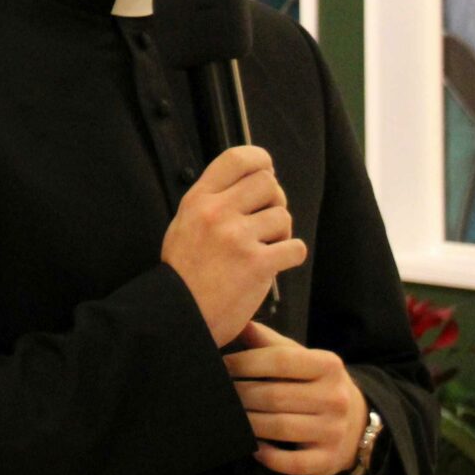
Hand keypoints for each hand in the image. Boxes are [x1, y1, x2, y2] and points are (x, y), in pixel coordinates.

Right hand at [159, 146, 306, 344]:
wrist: (179, 316)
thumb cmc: (184, 274)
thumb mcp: (184, 224)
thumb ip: (212, 202)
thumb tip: (250, 183)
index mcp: (198, 200)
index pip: (237, 158)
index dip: (260, 161)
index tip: (266, 172)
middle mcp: (217, 212)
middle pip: (268, 184)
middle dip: (274, 201)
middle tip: (266, 221)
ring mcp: (237, 237)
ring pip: (283, 217)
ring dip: (281, 234)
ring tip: (265, 248)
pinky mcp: (257, 264)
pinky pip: (295, 248)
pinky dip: (290, 257)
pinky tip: (275, 265)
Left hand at [224, 320, 367, 474]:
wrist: (357, 423)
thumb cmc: (317, 384)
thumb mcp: (303, 358)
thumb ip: (270, 342)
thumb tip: (238, 321)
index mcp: (328, 365)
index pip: (279, 360)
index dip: (244, 362)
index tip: (221, 366)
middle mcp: (335, 397)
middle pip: (274, 396)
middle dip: (241, 394)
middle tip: (219, 393)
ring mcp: (334, 431)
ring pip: (279, 427)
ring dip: (248, 423)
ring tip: (230, 416)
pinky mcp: (328, 460)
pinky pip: (292, 463)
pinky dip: (268, 456)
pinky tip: (253, 448)